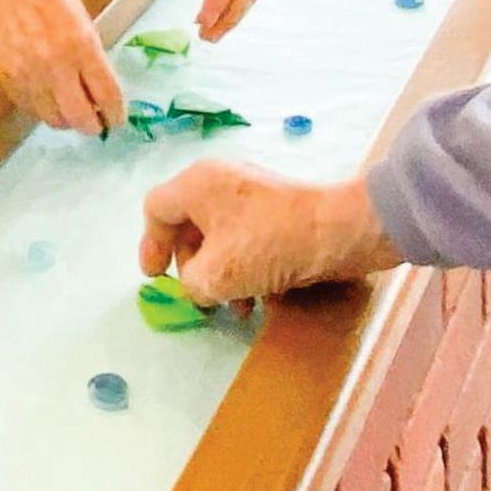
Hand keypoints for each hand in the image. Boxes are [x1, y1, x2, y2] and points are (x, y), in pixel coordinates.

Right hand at [0, 0, 124, 135]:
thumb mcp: (83, 20)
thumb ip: (92, 56)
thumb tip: (101, 91)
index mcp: (81, 46)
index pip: (107, 94)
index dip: (116, 114)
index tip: (117, 118)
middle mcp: (55, 65)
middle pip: (80, 118)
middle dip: (93, 126)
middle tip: (97, 123)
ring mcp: (29, 75)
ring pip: (54, 119)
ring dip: (67, 119)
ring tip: (70, 107)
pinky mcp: (8, 79)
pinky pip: (31, 109)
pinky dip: (43, 108)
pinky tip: (48, 96)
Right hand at [140, 162, 399, 306]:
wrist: (340, 231)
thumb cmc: (269, 245)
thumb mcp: (216, 274)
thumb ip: (190, 283)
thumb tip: (196, 285)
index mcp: (198, 185)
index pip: (156, 210)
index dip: (150, 246)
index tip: (157, 277)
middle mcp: (222, 183)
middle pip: (188, 226)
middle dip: (192, 267)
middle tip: (201, 296)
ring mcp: (253, 196)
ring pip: (221, 239)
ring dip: (222, 276)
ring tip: (236, 308)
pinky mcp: (279, 213)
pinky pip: (249, 241)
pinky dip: (247, 270)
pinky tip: (261, 299)